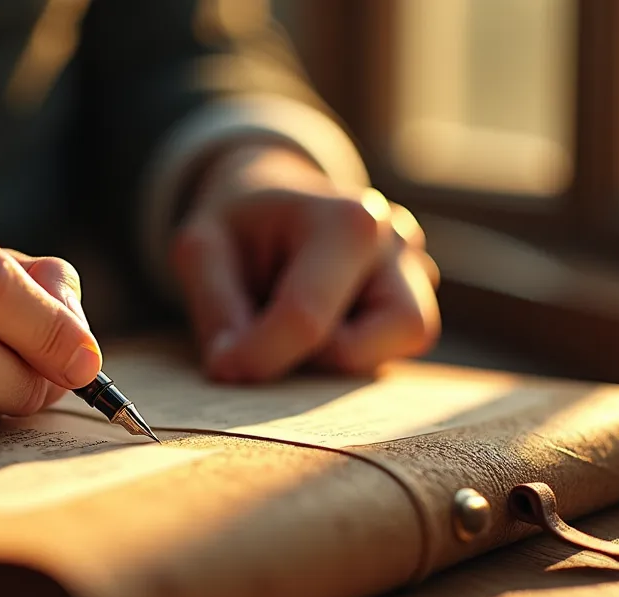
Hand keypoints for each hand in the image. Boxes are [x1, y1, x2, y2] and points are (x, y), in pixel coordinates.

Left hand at [170, 144, 439, 381]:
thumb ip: (216, 309)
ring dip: (331, 359)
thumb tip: (232, 369)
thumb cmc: (240, 225)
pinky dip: (343, 355)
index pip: (306, 319)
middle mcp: (397, 245)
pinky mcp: (417, 304)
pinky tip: (320, 321)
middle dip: (305, 358)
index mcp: (347, 221)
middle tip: (267, 326)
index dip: (257, 356)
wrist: (275, 203)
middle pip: (359, 350)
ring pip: (384, 359)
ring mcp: (416, 274)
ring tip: (295, 319)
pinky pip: (386, 357)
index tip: (223, 363)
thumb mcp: (202, 249)